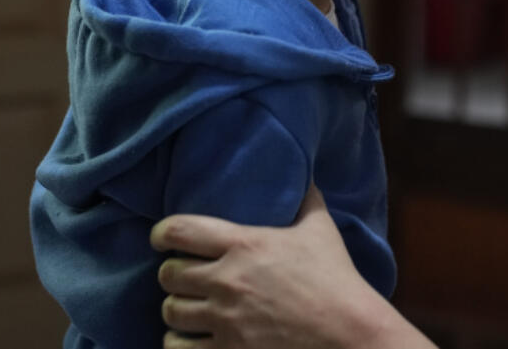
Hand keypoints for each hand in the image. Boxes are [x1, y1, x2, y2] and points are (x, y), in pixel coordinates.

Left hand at [151, 186, 431, 348]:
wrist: (346, 332)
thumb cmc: (335, 279)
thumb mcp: (321, 231)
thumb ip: (307, 201)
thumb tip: (306, 175)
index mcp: (244, 245)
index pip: (181, 231)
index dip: (162, 232)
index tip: (161, 237)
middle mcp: (227, 280)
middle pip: (168, 275)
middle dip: (172, 273)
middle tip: (182, 275)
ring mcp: (225, 319)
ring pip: (170, 311)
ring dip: (176, 307)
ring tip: (186, 306)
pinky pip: (179, 347)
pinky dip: (179, 341)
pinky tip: (190, 337)